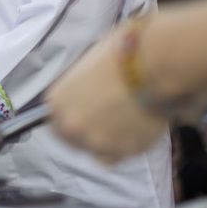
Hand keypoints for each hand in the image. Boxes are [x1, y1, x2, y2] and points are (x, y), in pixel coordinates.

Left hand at [48, 27, 171, 162]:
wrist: (152, 66)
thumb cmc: (120, 53)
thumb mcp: (88, 64)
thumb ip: (80, 86)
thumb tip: (88, 89)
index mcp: (57, 102)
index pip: (54, 120)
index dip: (71, 115)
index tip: (85, 111)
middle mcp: (71, 127)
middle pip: (72, 139)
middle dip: (87, 132)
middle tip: (106, 119)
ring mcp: (96, 143)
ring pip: (97, 150)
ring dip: (108, 140)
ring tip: (126, 122)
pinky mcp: (123, 153)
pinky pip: (122, 154)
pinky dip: (128, 145)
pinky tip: (138, 128)